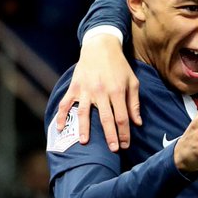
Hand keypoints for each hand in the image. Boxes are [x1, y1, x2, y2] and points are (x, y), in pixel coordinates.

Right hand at [55, 33, 140, 151]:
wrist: (100, 47)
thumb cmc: (119, 66)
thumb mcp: (132, 82)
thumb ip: (134, 103)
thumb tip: (137, 123)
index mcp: (117, 91)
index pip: (122, 118)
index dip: (124, 133)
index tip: (125, 145)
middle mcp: (101, 92)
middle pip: (106, 118)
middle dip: (110, 136)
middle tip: (113, 150)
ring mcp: (86, 90)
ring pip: (84, 113)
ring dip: (84, 128)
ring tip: (85, 142)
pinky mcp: (74, 87)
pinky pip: (66, 103)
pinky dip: (61, 115)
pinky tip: (60, 128)